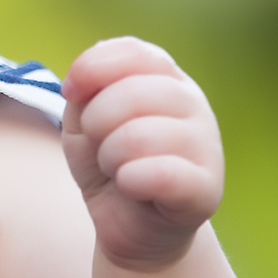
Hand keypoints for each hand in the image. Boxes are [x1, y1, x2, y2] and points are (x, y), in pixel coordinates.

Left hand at [61, 37, 224, 271]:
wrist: (131, 226)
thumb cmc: (109, 164)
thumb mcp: (84, 121)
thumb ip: (85, 92)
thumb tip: (84, 80)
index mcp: (166, 78)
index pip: (134, 51)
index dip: (91, 68)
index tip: (70, 93)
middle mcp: (193, 104)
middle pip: (130, 93)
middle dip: (96, 123)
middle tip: (102, 146)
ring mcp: (206, 145)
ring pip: (137, 136)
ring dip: (109, 158)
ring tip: (118, 170)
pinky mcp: (207, 188)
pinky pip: (162, 175)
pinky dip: (130, 181)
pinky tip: (130, 186)